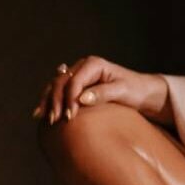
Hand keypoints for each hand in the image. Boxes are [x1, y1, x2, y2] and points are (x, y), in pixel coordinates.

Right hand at [33, 57, 170, 125]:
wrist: (143, 93)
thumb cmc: (136, 90)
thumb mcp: (123, 91)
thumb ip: (103, 93)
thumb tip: (81, 98)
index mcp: (94, 64)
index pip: (74, 81)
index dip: (69, 98)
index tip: (69, 117)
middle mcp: (83, 67)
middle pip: (61, 82)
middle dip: (56, 101)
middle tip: (55, 120)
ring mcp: (79, 75)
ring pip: (56, 86)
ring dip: (49, 101)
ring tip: (43, 117)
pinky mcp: (77, 86)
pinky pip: (59, 92)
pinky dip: (50, 101)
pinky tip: (41, 112)